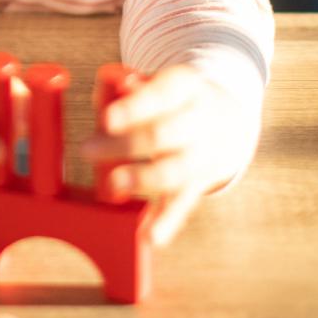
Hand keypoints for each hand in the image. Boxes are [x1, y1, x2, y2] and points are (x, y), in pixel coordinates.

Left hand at [81, 63, 261, 244]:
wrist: (229, 118)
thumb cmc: (173, 98)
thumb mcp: (157, 81)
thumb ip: (125, 89)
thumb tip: (104, 99)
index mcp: (186, 86)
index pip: (161, 95)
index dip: (134, 108)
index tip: (107, 119)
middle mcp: (200, 121)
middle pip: (163, 135)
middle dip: (124, 145)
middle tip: (87, 150)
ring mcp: (203, 155)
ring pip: (174, 171)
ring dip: (142, 179)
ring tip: (113, 184)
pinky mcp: (199, 183)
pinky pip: (183, 203)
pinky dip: (167, 221)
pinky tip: (152, 236)